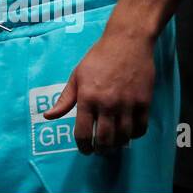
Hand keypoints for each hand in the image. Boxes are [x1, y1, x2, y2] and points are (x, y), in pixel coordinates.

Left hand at [43, 28, 155, 153]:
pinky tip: (128, 133)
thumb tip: (48, 117)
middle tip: (99, 150)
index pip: (83, 132)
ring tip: (113, 144)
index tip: (84, 150)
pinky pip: (140, 129)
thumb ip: (64, 99)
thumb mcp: (77, 76)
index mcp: (87, 97)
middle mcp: (107, 104)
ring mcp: (127, 104)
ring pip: (123, 137)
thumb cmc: (98, 57)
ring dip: (117, 145)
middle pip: (104, 139)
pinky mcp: (144, 102)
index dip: (83, 146)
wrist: (127, 42)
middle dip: (100, 149)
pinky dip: (134, 135)